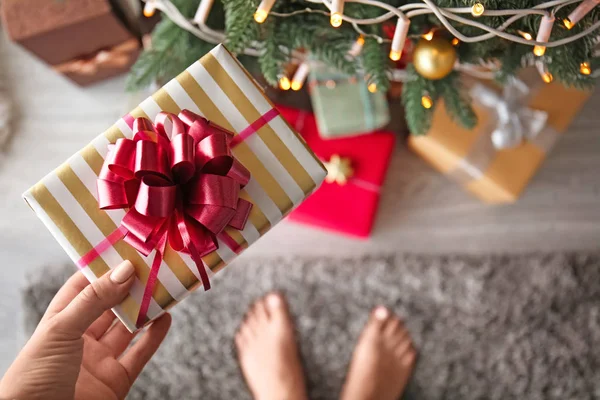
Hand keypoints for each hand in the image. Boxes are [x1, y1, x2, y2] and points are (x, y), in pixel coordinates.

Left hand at [0, 260, 170, 399]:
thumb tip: (124, 269)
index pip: (84, 287)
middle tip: (152, 266)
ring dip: (146, 309)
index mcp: (61, 322)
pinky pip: (140, 353)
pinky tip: (166, 318)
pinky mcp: (116, 380)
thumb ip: (94, 300)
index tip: (127, 250)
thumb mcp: (61, 329)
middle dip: (131, 287)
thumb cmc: (34, 376)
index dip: (104, 268)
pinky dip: (155, 336)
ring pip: (128, 328)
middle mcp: (81, 338)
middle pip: (111, 306)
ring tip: (164, 288)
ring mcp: (100, 360)